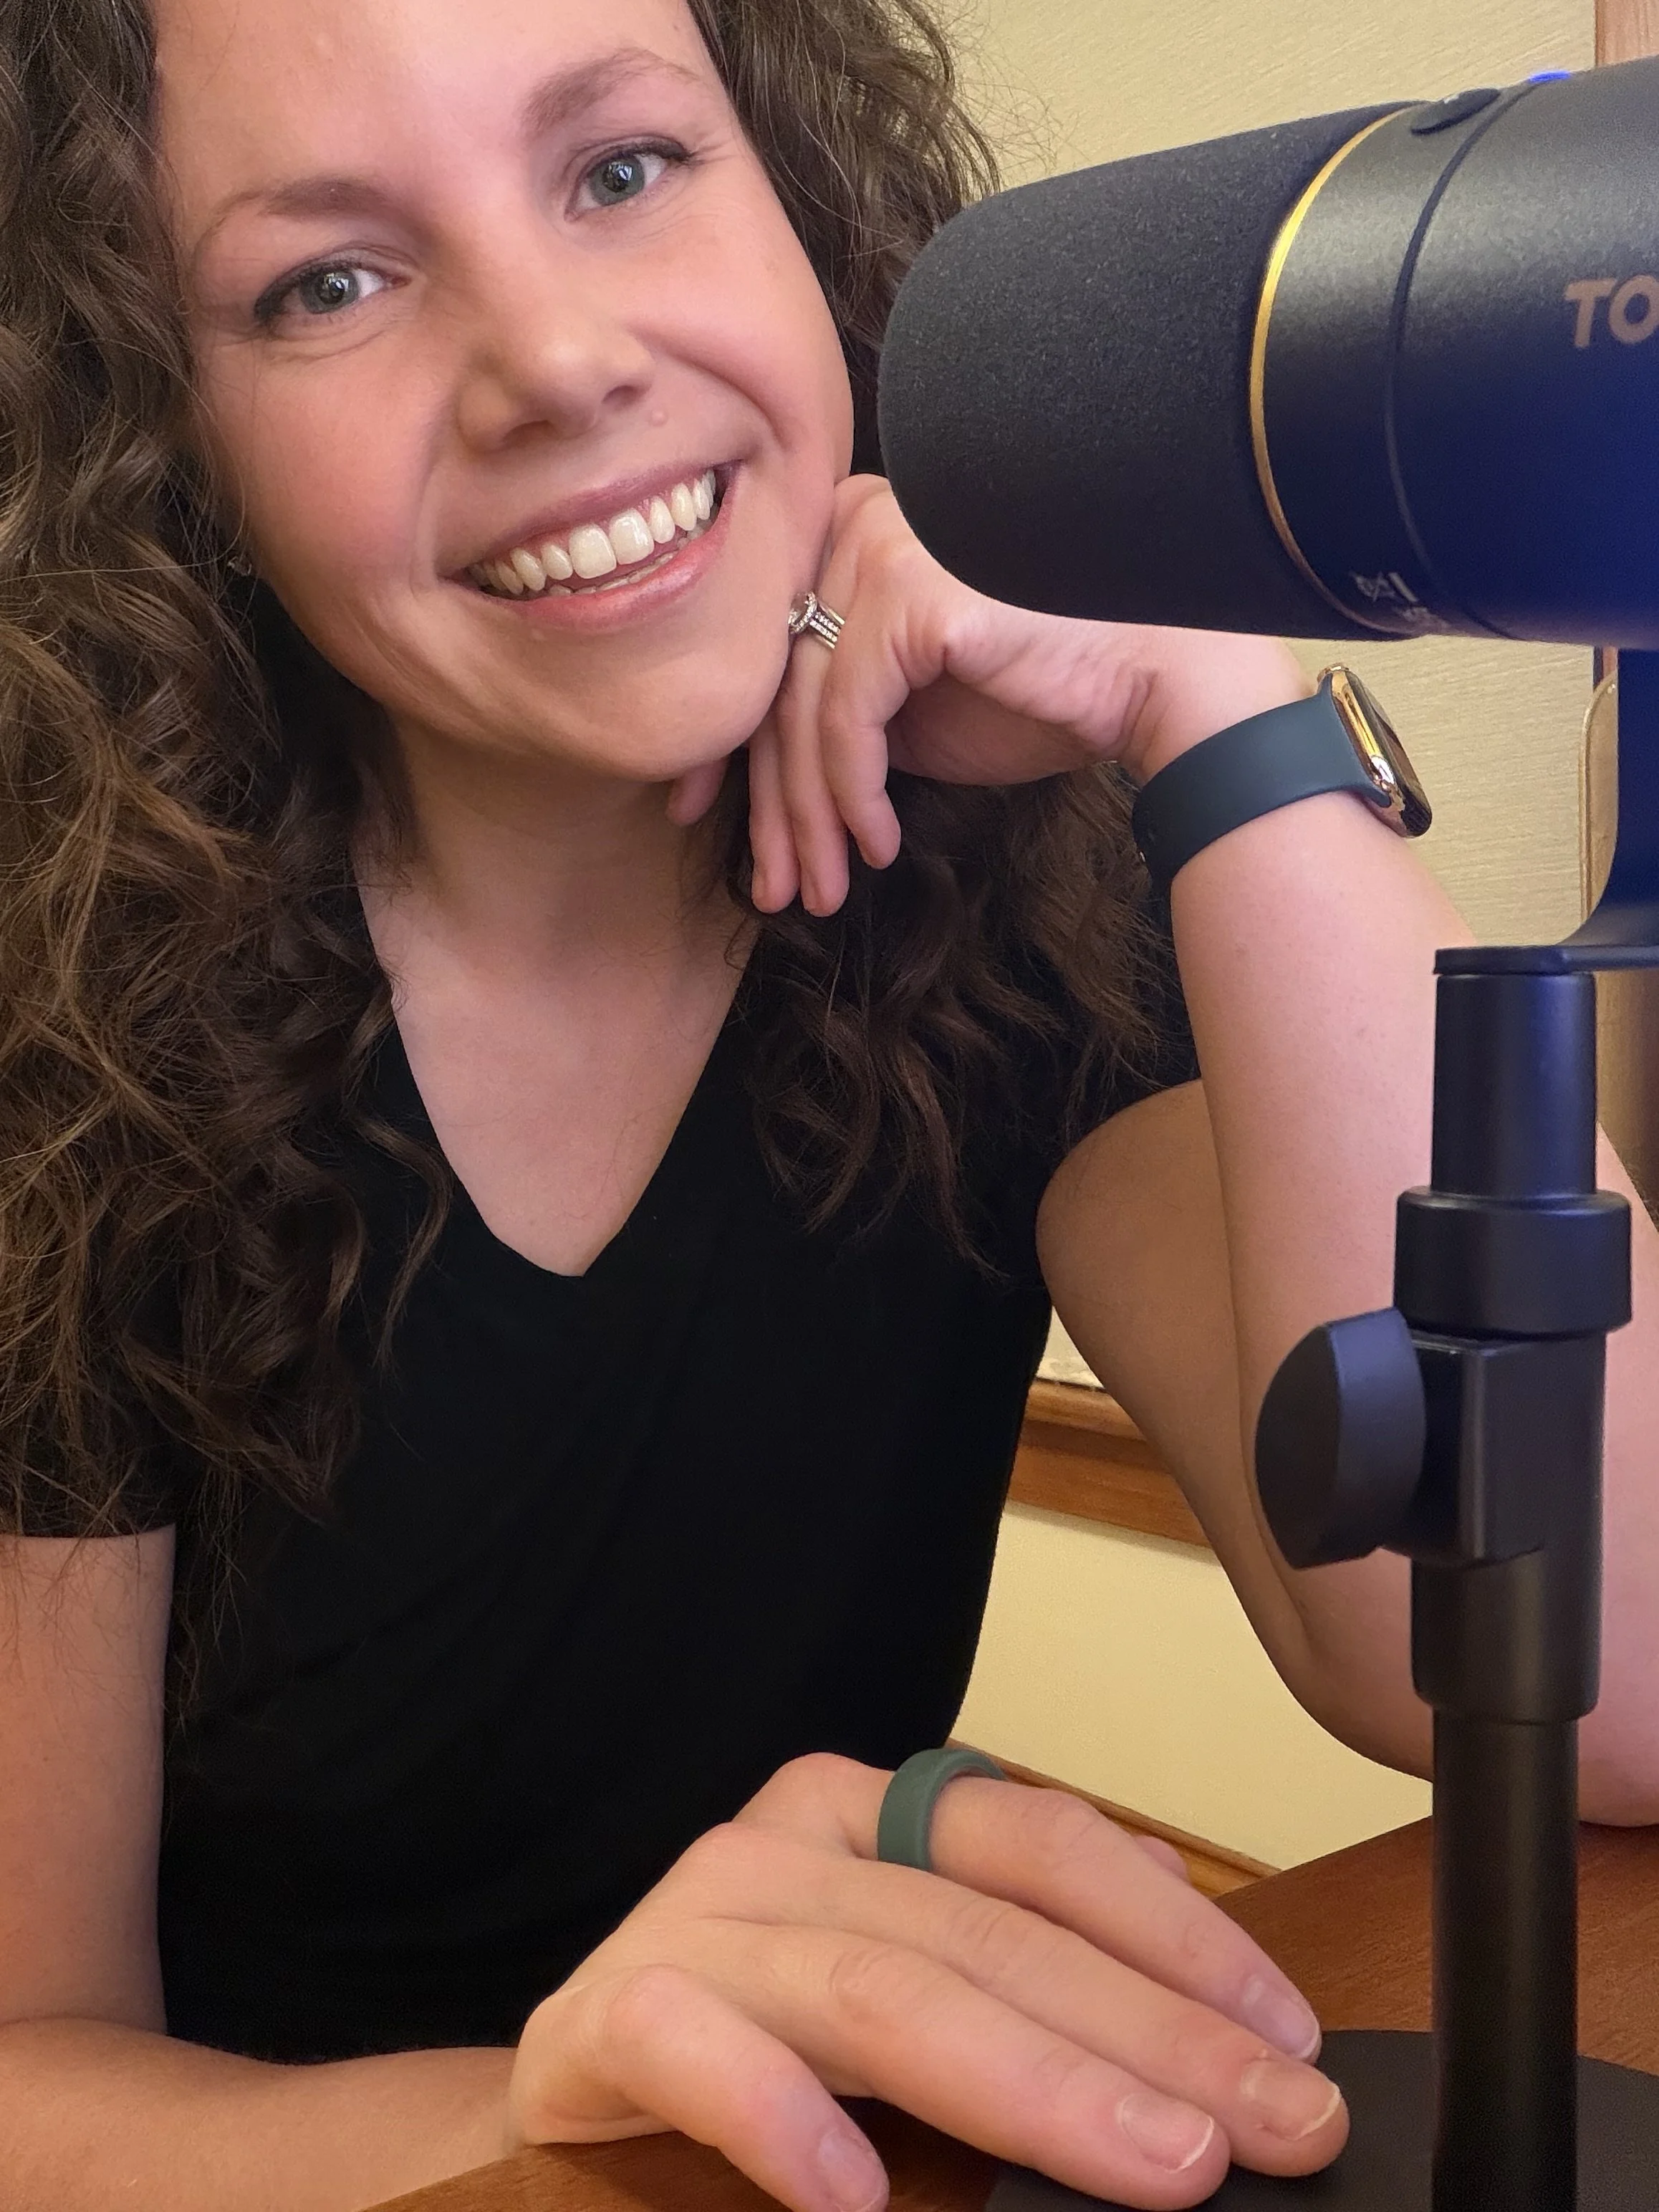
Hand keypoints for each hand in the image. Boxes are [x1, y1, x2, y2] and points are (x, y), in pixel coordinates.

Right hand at [505, 1752, 1346, 2211]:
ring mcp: (695, 1919)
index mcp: (876, 1816)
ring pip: (878, 1985)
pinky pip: (697, 2046)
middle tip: (1270, 2128)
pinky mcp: (604, 2014)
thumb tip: (1193, 1974)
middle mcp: (792, 1841)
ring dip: (1029, 2082)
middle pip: (987, 1928)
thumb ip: (1026, 1959)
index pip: (1043, 1843)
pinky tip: (854, 2197)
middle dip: (1147, 2035)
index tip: (1287, 2041)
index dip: (1174, 1933)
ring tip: (1154, 2167)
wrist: (580, 2083)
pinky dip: (781, 2118)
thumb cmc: (772, 2038)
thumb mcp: (915, 1978)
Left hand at [667, 477, 1309, 915]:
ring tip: (819, 891)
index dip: (725, 746)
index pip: (760, 647)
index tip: (696, 818)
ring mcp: (879, 547)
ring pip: (802, 712)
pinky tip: (874, 846)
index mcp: (847, 525)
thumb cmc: (1048, 685)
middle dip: (767, 803)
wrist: (1157, 676)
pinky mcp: (910, 595)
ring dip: (810, 821)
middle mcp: (853, 517)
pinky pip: (846, 722)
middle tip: (770, 886)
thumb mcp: (916, 699)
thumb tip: (761, 772)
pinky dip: (853, 797)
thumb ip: (837, 705)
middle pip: (773, 683)